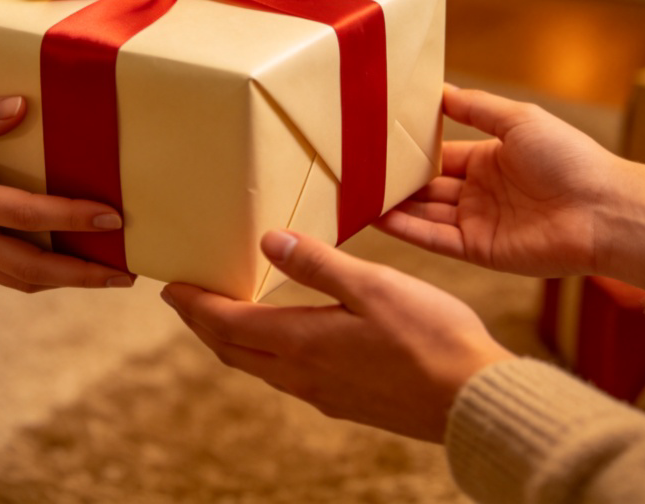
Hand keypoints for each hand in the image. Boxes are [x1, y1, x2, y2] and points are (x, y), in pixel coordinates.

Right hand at [0, 96, 133, 291]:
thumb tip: (20, 106)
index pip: (25, 215)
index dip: (71, 217)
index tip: (112, 216)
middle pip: (32, 268)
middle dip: (83, 273)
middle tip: (129, 271)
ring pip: (22, 280)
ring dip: (69, 282)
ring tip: (112, 274)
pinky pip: (8, 277)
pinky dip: (43, 276)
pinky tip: (71, 267)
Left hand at [162, 229, 512, 442]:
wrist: (474, 402)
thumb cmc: (431, 337)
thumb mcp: (373, 286)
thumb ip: (318, 263)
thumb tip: (267, 242)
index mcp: (304, 343)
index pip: (228, 325)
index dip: (195, 306)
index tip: (171, 286)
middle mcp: (304, 375)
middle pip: (233, 350)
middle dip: (202, 322)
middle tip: (183, 298)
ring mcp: (323, 393)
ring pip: (257, 365)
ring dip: (230, 338)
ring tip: (221, 312)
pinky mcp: (345, 401)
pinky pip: (284, 375)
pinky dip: (262, 350)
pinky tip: (279, 337)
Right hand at [377, 85, 644, 287]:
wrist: (605, 210)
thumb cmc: (569, 158)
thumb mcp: (518, 119)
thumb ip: (475, 107)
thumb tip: (437, 87)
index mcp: (489, 160)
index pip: (438, 155)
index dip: (409, 150)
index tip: (375, 139)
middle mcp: (479, 193)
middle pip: (425, 186)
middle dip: (393, 180)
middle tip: (352, 169)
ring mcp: (477, 223)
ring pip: (423, 212)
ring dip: (391, 205)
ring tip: (352, 194)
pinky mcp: (479, 250)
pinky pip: (434, 239)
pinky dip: (406, 229)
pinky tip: (376, 218)